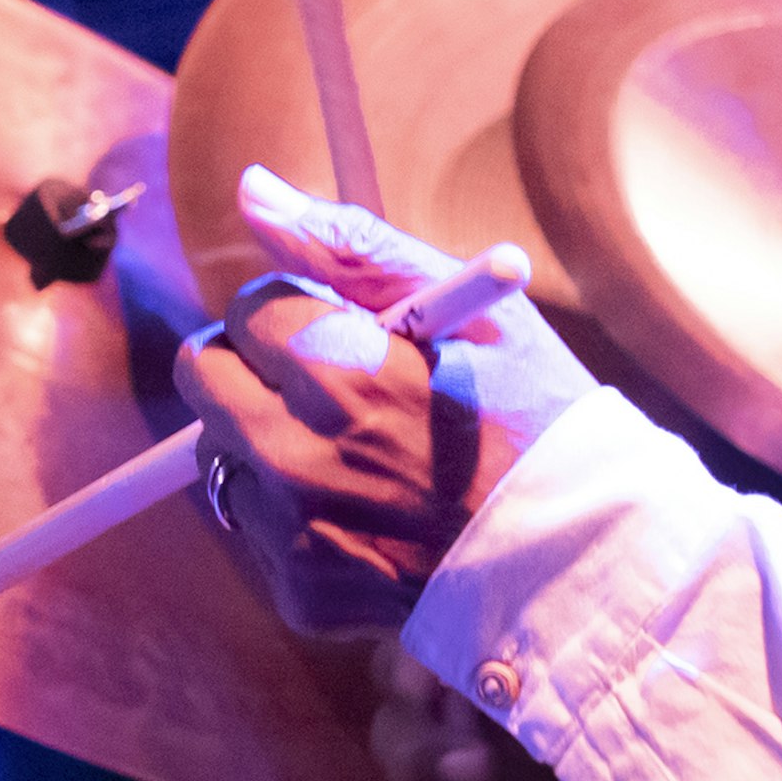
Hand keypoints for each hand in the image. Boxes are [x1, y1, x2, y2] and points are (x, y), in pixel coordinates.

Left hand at [174, 168, 596, 639]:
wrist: (576, 560)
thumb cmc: (531, 418)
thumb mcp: (466, 308)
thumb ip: (348, 245)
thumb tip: (251, 190)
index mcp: (340, 370)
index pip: (250, 307)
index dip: (297, 311)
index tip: (344, 333)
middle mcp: (297, 453)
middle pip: (206, 377)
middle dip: (253, 366)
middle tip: (322, 383)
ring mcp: (292, 530)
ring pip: (225, 453)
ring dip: (270, 443)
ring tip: (360, 457)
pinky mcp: (297, 589)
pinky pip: (259, 528)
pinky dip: (295, 515)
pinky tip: (367, 514)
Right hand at [369, 642, 657, 780]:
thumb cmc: (697, 761)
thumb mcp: (639, 698)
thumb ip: (571, 671)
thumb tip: (503, 620)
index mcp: (515, 691)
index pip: (423, 660)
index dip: (404, 665)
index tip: (425, 680)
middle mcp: (487, 748)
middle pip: (397, 732)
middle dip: (418, 746)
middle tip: (479, 768)